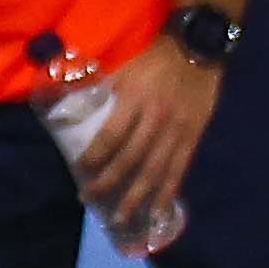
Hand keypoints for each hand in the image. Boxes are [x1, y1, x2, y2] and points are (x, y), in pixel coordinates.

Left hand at [68, 35, 217, 239]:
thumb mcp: (121, 71)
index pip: (110, 137)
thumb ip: (100, 94)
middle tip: (88, 199)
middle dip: (107, 182)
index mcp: (134, 100)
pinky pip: (179, 169)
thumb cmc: (153, 61)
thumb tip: (70, 112)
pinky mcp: (193, 137)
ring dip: (136, 197)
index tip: (80, 171)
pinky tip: (157, 211)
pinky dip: (168, 192)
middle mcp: (155, 119)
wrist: (197, 50)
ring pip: (154, 170)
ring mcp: (176, 131)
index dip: (93, 158)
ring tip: (120, 217)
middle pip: (129, 159)